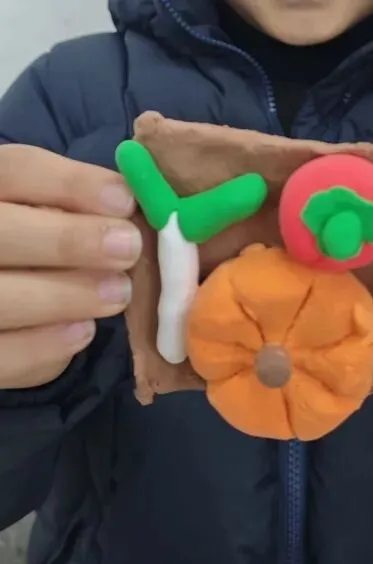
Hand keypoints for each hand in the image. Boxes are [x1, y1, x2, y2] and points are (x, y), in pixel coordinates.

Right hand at [0, 144, 140, 388]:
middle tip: (128, 248)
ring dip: (67, 295)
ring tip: (119, 293)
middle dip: (69, 241)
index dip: (71, 183)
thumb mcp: (47, 216)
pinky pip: (4, 356)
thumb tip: (133, 206)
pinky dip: (45, 345)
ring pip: (2, 298)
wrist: (6, 313)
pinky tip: (84, 331)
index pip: (15, 171)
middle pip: (1, 233)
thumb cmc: (39, 251)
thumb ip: (77, 208)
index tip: (126, 201)